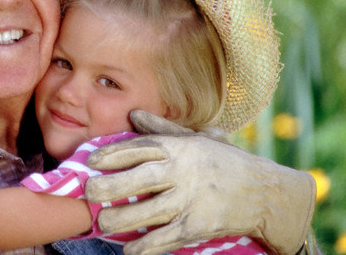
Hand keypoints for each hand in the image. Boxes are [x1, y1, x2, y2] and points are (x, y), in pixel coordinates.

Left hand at [84, 110, 315, 254]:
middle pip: (139, 178)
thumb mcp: (198, 139)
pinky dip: (146, 246)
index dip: (112, 153)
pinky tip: (128, 249)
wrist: (267, 193)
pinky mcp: (199, 226)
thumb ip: (163, 130)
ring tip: (102, 222)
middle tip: (89, 191)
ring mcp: (191, 200)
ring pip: (149, 211)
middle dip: (109, 186)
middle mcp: (183, 172)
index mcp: (181, 148)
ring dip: (121, 219)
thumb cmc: (226, 161)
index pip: (140, 148)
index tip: (91, 160)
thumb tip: (133, 114)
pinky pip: (167, 237)